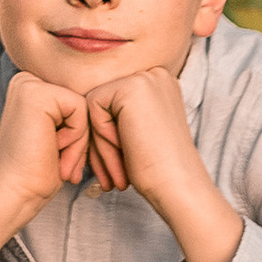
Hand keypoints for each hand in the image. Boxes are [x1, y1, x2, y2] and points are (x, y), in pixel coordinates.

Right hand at [0, 71, 92, 234]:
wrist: (15, 194)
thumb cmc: (37, 173)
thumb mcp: (58, 135)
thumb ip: (70, 113)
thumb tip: (102, 100)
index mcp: (29, 87)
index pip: (77, 102)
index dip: (77, 135)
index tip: (59, 158)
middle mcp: (26, 80)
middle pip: (81, 102)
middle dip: (79, 138)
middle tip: (60, 163)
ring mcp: (29, 84)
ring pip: (83, 106)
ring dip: (78, 141)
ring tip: (58, 159)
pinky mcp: (37, 94)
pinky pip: (81, 109)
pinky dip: (75, 137)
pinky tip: (54, 151)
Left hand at [82, 67, 212, 219]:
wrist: (177, 186)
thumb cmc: (158, 171)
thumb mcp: (138, 134)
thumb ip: (120, 117)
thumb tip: (85, 114)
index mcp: (159, 85)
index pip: (114, 104)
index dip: (110, 139)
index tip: (116, 172)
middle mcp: (155, 74)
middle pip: (103, 103)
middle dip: (102, 143)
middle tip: (111, 180)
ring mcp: (145, 77)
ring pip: (95, 106)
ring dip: (100, 143)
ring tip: (115, 175)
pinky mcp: (131, 86)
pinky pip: (93, 106)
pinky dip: (101, 134)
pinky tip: (124, 150)